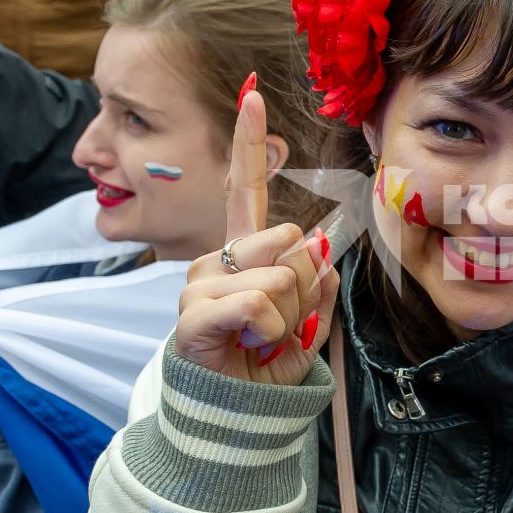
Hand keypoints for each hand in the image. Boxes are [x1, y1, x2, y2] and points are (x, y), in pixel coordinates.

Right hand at [175, 87, 333, 383]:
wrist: (236, 419)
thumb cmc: (266, 368)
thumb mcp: (309, 321)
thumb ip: (319, 281)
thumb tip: (320, 242)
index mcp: (244, 254)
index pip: (246, 188)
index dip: (249, 141)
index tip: (252, 93)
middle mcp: (216, 259)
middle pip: (292, 238)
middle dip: (304, 286)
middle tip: (281, 324)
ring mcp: (199, 285)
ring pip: (280, 275)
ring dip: (289, 316)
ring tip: (263, 340)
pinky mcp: (192, 315)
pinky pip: (257, 304)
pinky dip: (271, 333)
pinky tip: (250, 347)